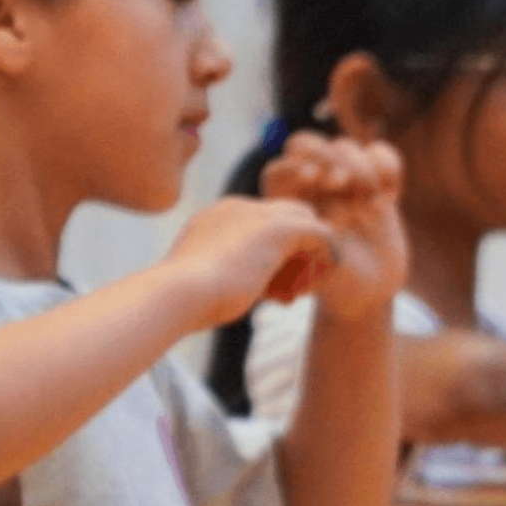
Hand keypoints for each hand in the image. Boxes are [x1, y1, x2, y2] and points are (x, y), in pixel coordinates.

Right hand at [162, 196, 336, 330]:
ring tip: (298, 295)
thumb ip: (222, 275)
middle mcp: (236, 207)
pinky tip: (317, 286)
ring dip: (307, 261)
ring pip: (304, 227)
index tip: (266, 294)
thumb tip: (244, 288)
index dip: (267, 259)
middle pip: (283, 221)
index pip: (256, 227)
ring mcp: (259, 213)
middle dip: (291, 256)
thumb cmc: (182, 298)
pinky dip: (325, 259)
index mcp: (213, 218)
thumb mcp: (201, 282)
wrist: (179, 293)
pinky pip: (322, 235)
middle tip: (289, 293)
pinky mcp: (282, 227)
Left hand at [261, 132, 406, 319]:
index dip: (292, 169)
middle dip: (324, 158)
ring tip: (368, 199)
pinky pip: (379, 152)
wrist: (364, 291)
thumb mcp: (311, 271)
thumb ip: (308, 248)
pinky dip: (387, 164)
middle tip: (341, 183)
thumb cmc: (330, 284)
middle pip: (304, 144)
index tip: (312, 180)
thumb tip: (309, 225)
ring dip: (358, 166)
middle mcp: (309, 189)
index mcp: (285, 206)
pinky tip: (389, 194)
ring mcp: (343, 182)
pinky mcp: (376, 183)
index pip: (276, 170)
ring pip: (344, 145)